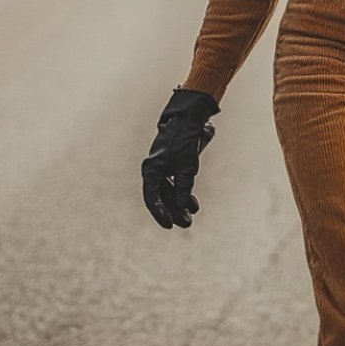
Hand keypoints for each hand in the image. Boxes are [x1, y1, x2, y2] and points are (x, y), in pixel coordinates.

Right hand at [141, 87, 220, 228]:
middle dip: (173, 211)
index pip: (152, 197)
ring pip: (168, 193)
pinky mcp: (171, 168)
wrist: (188, 120)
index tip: (169, 225)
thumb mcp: (187, 167)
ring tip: (191, 216)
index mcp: (151, 170)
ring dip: (179, 205)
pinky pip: (174, 186)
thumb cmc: (185, 141)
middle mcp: (153, 171)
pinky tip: (192, 204)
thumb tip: (182, 206)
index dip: (160, 213)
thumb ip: (184, 187)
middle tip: (187, 223)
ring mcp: (162, 169)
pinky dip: (183, 194)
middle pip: (161, 198)